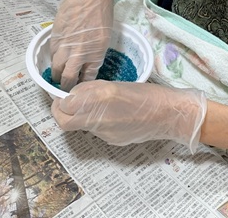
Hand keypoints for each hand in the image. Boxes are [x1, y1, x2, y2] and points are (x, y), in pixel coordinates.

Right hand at [50, 0, 114, 90]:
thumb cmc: (102, 11)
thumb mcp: (104, 35)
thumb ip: (95, 51)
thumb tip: (86, 60)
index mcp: (96, 53)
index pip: (88, 77)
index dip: (84, 84)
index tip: (83, 86)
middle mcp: (79, 53)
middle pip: (69, 79)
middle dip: (68, 86)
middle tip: (67, 88)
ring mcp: (65, 46)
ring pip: (57, 69)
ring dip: (58, 75)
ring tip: (59, 77)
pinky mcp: (55, 37)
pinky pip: (52, 55)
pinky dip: (54, 60)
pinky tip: (56, 61)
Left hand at [52, 81, 206, 152]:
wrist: (168, 115)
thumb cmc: (147, 95)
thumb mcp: (115, 85)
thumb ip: (90, 90)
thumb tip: (72, 96)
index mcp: (101, 98)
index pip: (64, 106)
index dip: (59, 102)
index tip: (61, 97)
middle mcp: (99, 117)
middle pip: (65, 123)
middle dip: (60, 114)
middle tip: (64, 105)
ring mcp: (105, 132)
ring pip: (82, 125)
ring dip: (82, 116)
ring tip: (95, 106)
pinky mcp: (113, 141)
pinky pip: (97, 131)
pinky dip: (98, 122)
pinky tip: (112, 115)